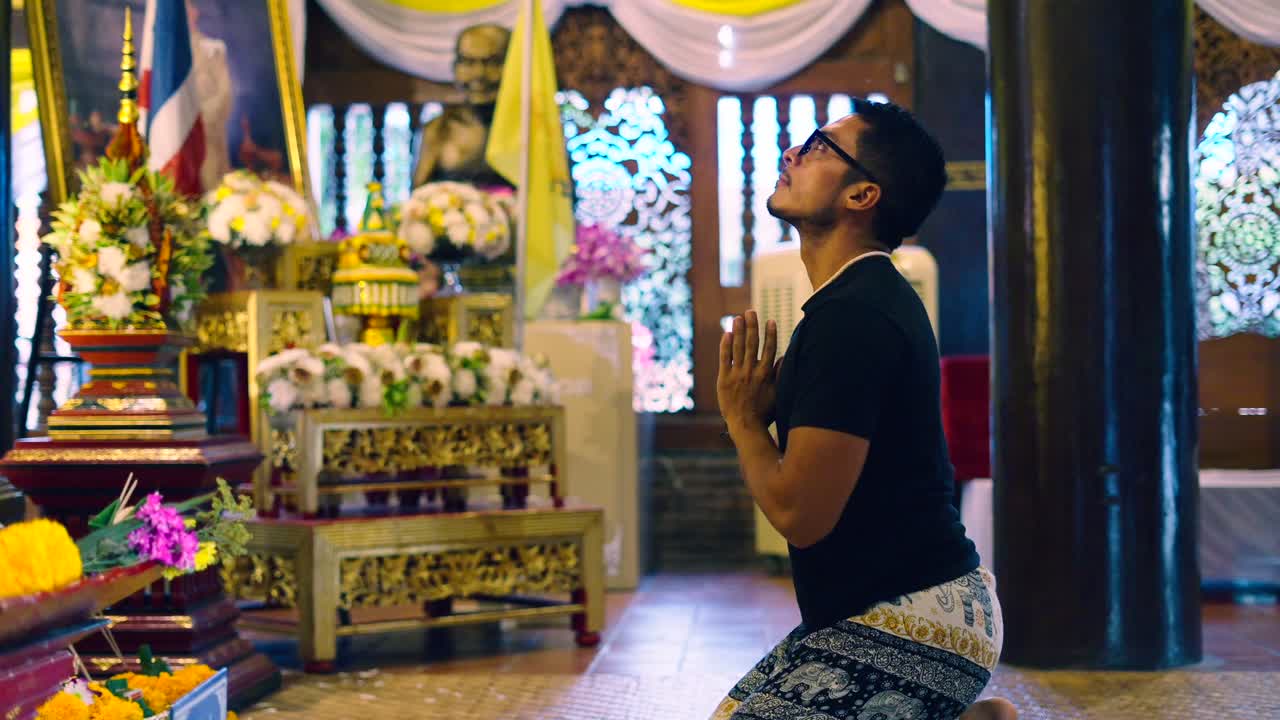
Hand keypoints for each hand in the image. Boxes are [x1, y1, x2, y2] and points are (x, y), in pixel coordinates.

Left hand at [717, 310, 778, 435]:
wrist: (745, 425)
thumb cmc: (764, 412)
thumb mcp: (778, 394)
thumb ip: (781, 375)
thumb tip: (785, 357)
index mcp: (765, 374)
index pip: (769, 349)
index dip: (770, 334)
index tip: (770, 320)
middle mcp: (751, 371)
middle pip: (752, 344)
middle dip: (752, 326)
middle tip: (750, 312)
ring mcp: (737, 374)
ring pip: (738, 348)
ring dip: (738, 331)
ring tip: (738, 317)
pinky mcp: (724, 379)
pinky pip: (724, 359)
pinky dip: (725, 346)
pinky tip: (726, 334)